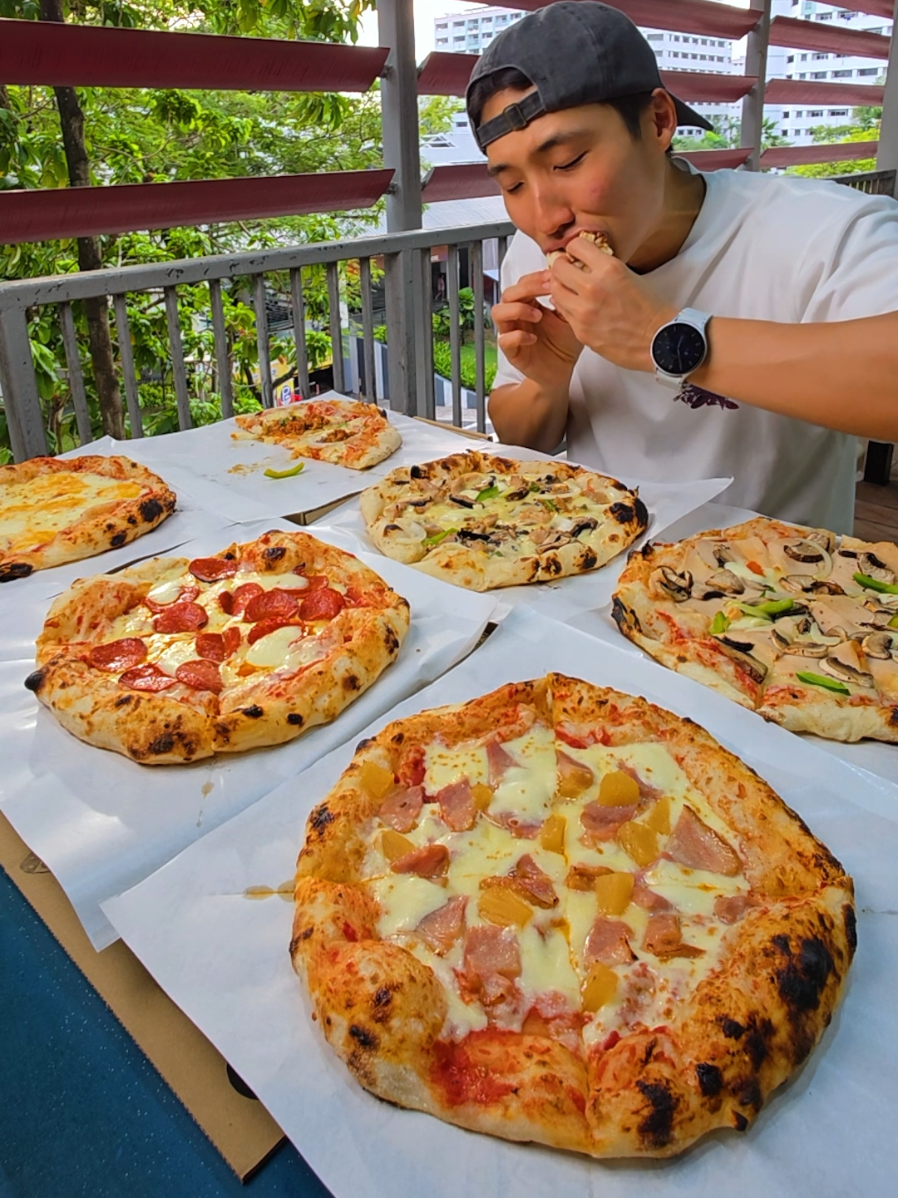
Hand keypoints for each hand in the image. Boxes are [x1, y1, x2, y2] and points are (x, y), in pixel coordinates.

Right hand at [492, 271, 582, 393]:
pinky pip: (504, 340)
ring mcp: (512, 332)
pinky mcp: (511, 351)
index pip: (523, 283)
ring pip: (498, 312)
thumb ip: (564, 300)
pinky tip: (533, 338)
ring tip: (538, 315)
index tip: (552, 276)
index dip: (535, 278)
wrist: (563, 370)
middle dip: (527, 288)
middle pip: (508, 293)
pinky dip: (517, 336)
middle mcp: (517, 316)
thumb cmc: (565, 344)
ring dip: (517, 309)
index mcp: (529, 304)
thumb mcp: (570, 317)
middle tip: (547, 289)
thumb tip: (560, 280)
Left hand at [549, 238, 676, 371]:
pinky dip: (566, 306)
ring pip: (555, 290)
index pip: (575, 245)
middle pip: (558, 268)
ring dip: (561, 287)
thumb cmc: (650, 309)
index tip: (576, 254)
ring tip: (570, 290)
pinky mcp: (580, 330)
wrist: (659, 340)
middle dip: (562, 267)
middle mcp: (593, 288)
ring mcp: (584, 311)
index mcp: (609, 269)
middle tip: (567, 270)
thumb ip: (604, 269)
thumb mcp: (629, 275)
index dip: (574, 249)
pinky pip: (562, 312)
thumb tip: (584, 263)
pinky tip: (576, 306)